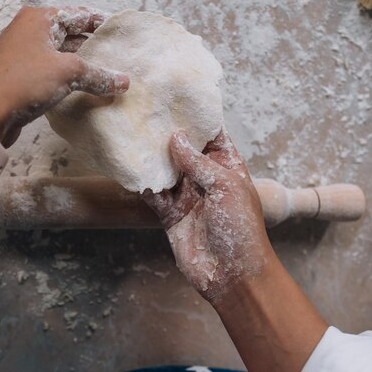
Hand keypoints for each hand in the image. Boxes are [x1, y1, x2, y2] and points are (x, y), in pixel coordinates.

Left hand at [0, 6, 129, 146]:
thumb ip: (98, 75)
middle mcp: (28, 31)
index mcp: (38, 19)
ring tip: (105, 76)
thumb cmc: (24, 82)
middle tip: (118, 59)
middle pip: (69, 35)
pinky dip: (66, 79)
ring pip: (59, 56)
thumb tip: (123, 82)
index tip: (121, 34)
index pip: (78, 15)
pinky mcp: (18, 76)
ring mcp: (21, 54)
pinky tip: (82, 90)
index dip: (100, 23)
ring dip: (80, 66)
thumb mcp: (68, 73)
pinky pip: (49, 72)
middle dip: (92, 47)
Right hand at [144, 129, 273, 301]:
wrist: (231, 273)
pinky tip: (131, 168)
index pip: (212, 135)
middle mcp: (205, 178)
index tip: (178, 98)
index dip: (198, 118)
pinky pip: (154, 194)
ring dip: (153, 157)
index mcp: (226, 166)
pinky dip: (143, 183)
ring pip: (166, 170)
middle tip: (148, 112)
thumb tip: (176, 137)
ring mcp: (187, 196)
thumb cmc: (240, 227)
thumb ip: (197, 162)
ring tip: (135, 135)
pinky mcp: (170, 214)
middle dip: (169, 134)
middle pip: (184, 150)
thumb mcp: (225, 186)